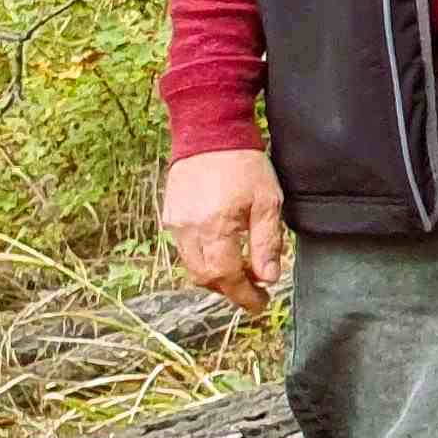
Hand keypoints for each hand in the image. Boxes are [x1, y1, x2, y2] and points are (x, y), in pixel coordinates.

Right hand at [164, 148, 287, 311]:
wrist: (210, 133)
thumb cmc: (244, 164)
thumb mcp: (268, 201)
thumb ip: (267, 242)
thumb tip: (268, 277)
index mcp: (214, 226)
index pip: (226, 276)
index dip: (244, 296)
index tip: (261, 304)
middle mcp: (188, 229)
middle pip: (204, 276)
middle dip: (230, 289)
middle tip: (254, 290)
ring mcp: (174, 223)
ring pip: (192, 265)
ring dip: (216, 275)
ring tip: (242, 271)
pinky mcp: (169, 215)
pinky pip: (185, 248)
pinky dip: (204, 258)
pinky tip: (223, 250)